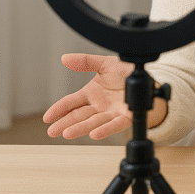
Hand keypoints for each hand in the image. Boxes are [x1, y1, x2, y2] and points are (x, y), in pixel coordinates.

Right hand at [43, 53, 163, 139]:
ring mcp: (111, 112)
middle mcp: (99, 106)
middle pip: (78, 115)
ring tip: (67, 133)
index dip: (58, 109)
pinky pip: (114, 124)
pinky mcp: (126, 117)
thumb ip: (85, 62)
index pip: (70, 103)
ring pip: (93, 122)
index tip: (47, 118)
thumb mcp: (105, 63)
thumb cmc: (126, 72)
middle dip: (65, 123)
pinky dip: (105, 129)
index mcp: (91, 93)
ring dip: (81, 128)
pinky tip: (94, 134)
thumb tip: (65, 58)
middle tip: (52, 131)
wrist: (147, 77)